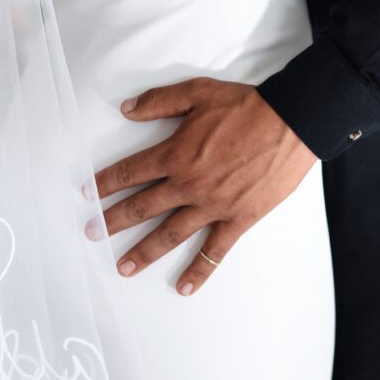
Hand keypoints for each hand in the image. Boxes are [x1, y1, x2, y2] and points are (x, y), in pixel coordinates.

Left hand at [91, 77, 316, 295]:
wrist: (291, 122)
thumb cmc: (247, 107)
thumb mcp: (198, 92)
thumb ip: (159, 102)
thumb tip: (128, 110)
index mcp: (176, 154)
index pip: (131, 172)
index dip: (105, 183)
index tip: (88, 194)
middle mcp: (188, 184)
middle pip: (142, 207)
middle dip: (113, 221)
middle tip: (92, 233)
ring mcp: (213, 206)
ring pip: (170, 234)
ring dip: (143, 252)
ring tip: (123, 267)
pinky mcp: (238, 219)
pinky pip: (214, 251)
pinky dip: (199, 271)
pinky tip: (184, 287)